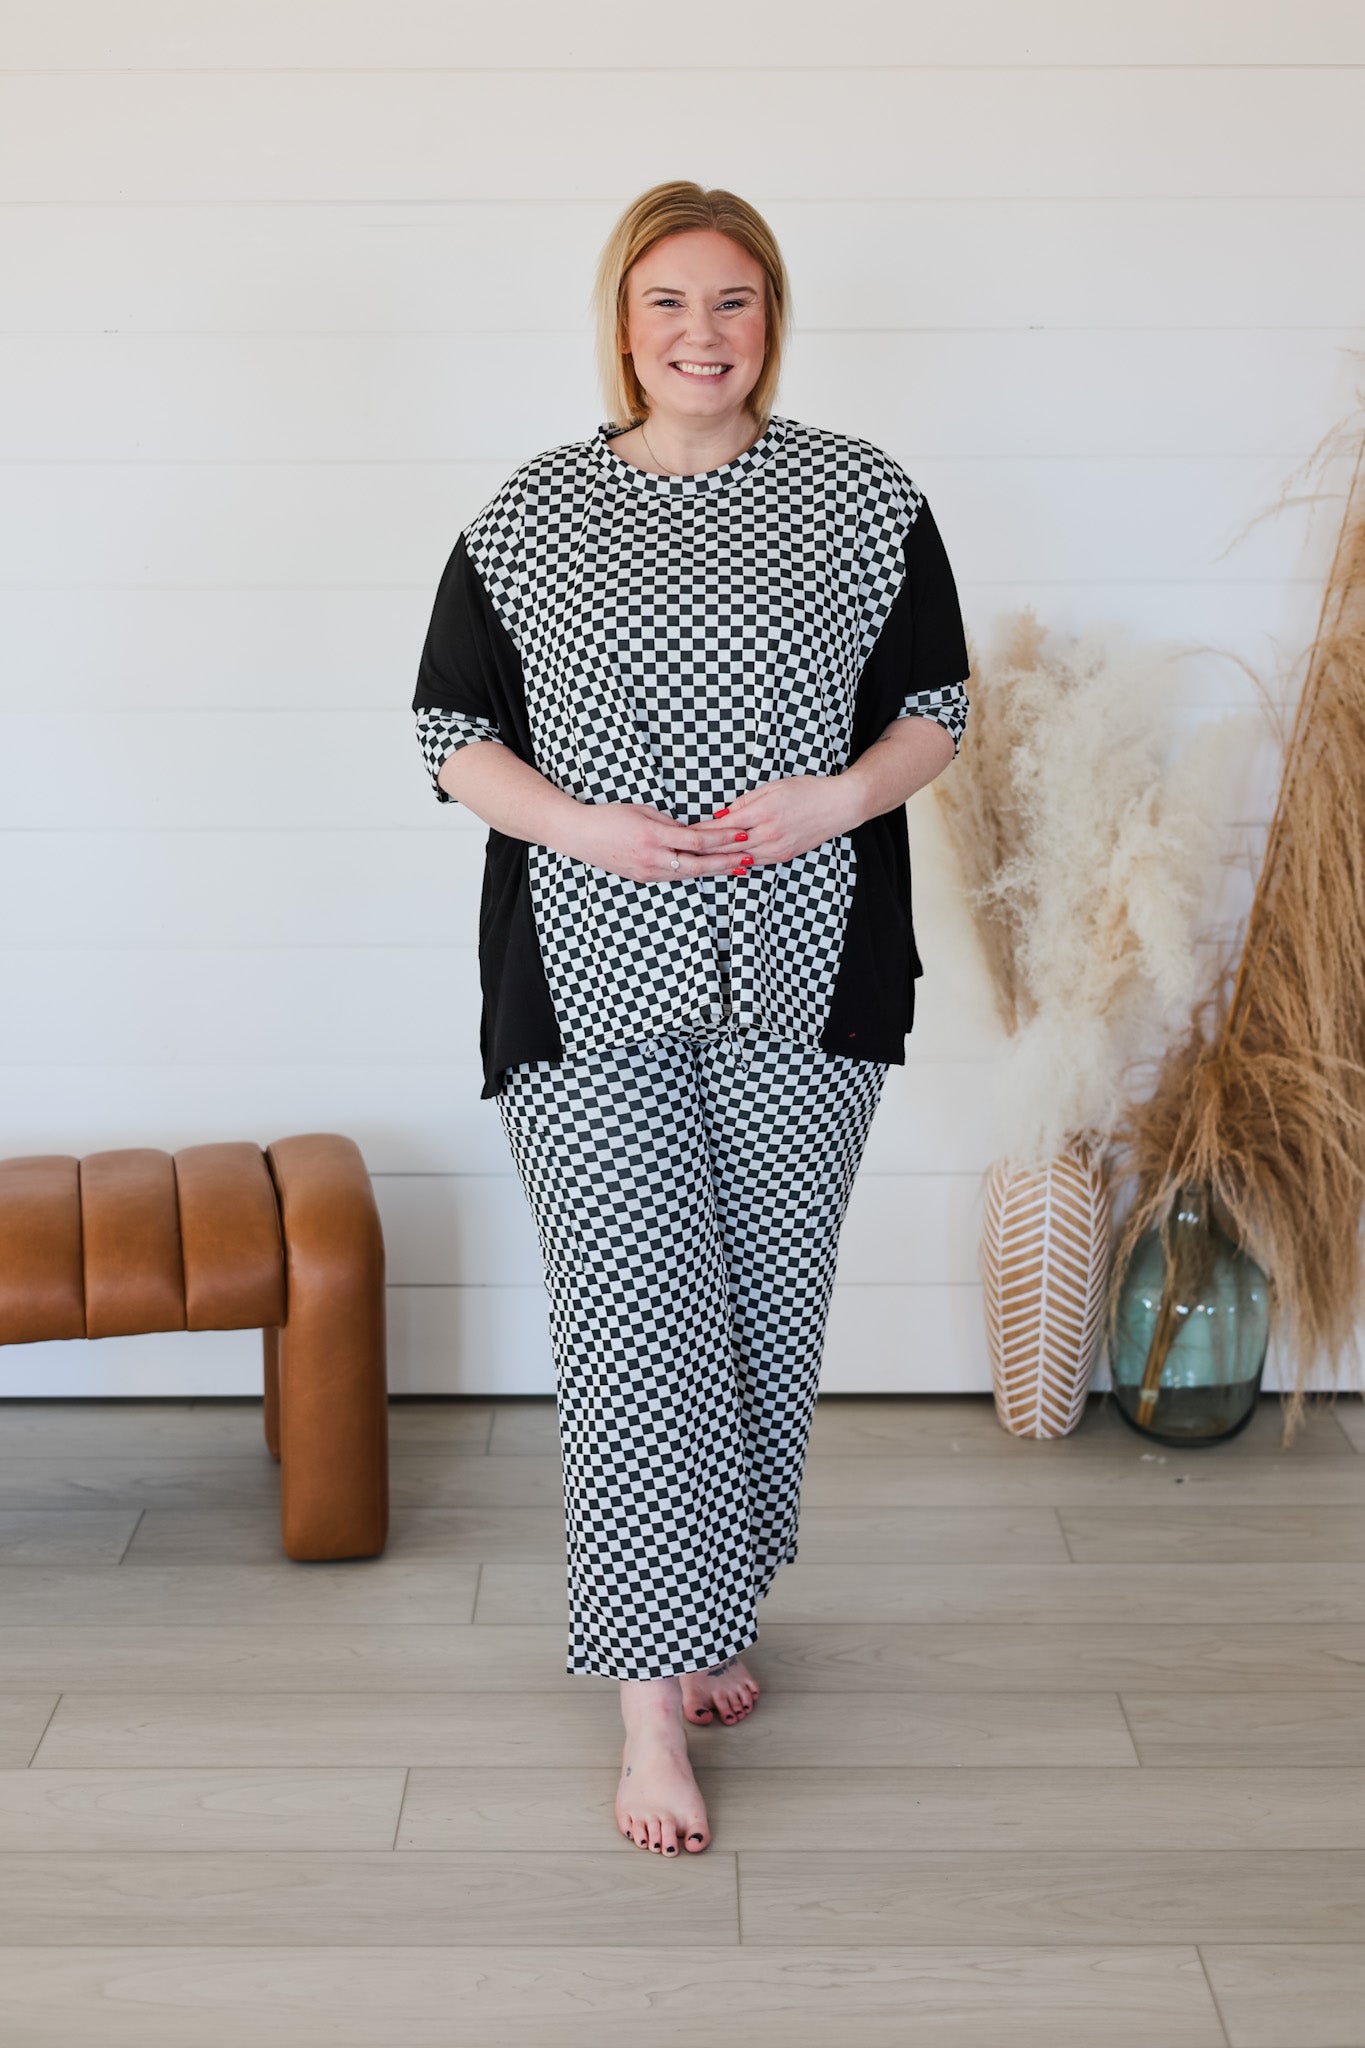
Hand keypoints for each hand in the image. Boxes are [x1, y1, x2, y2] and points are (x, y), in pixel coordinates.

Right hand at [566, 799, 769, 883]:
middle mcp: (653, 858)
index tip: (741, 834)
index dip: (722, 838)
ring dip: (714, 871)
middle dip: (726, 862)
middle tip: (748, 860)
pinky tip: (708, 870)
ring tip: (736, 867)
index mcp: (654, 837)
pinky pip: (674, 877)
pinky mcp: (643, 878)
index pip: (697, 840)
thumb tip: (692, 831)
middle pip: (698, 865)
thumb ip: (670, 823)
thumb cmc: (610, 817)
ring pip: (688, 875)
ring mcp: (648, 872)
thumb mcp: (643, 811)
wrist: (579, 835)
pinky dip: (693, 873)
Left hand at [673, 773, 862, 873]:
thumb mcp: (773, 787)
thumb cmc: (807, 790)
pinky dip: (737, 863)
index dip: (701, 831)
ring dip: (717, 860)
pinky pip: (755, 862)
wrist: (839, 806)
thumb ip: (745, 802)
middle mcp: (767, 834)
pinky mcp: (783, 856)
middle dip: (702, 850)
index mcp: (762, 812)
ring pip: (738, 859)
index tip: (683, 833)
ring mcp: (776, 848)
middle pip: (726, 847)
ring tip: (696, 862)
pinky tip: (724, 864)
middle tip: (681, 852)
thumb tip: (721, 814)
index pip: (722, 826)